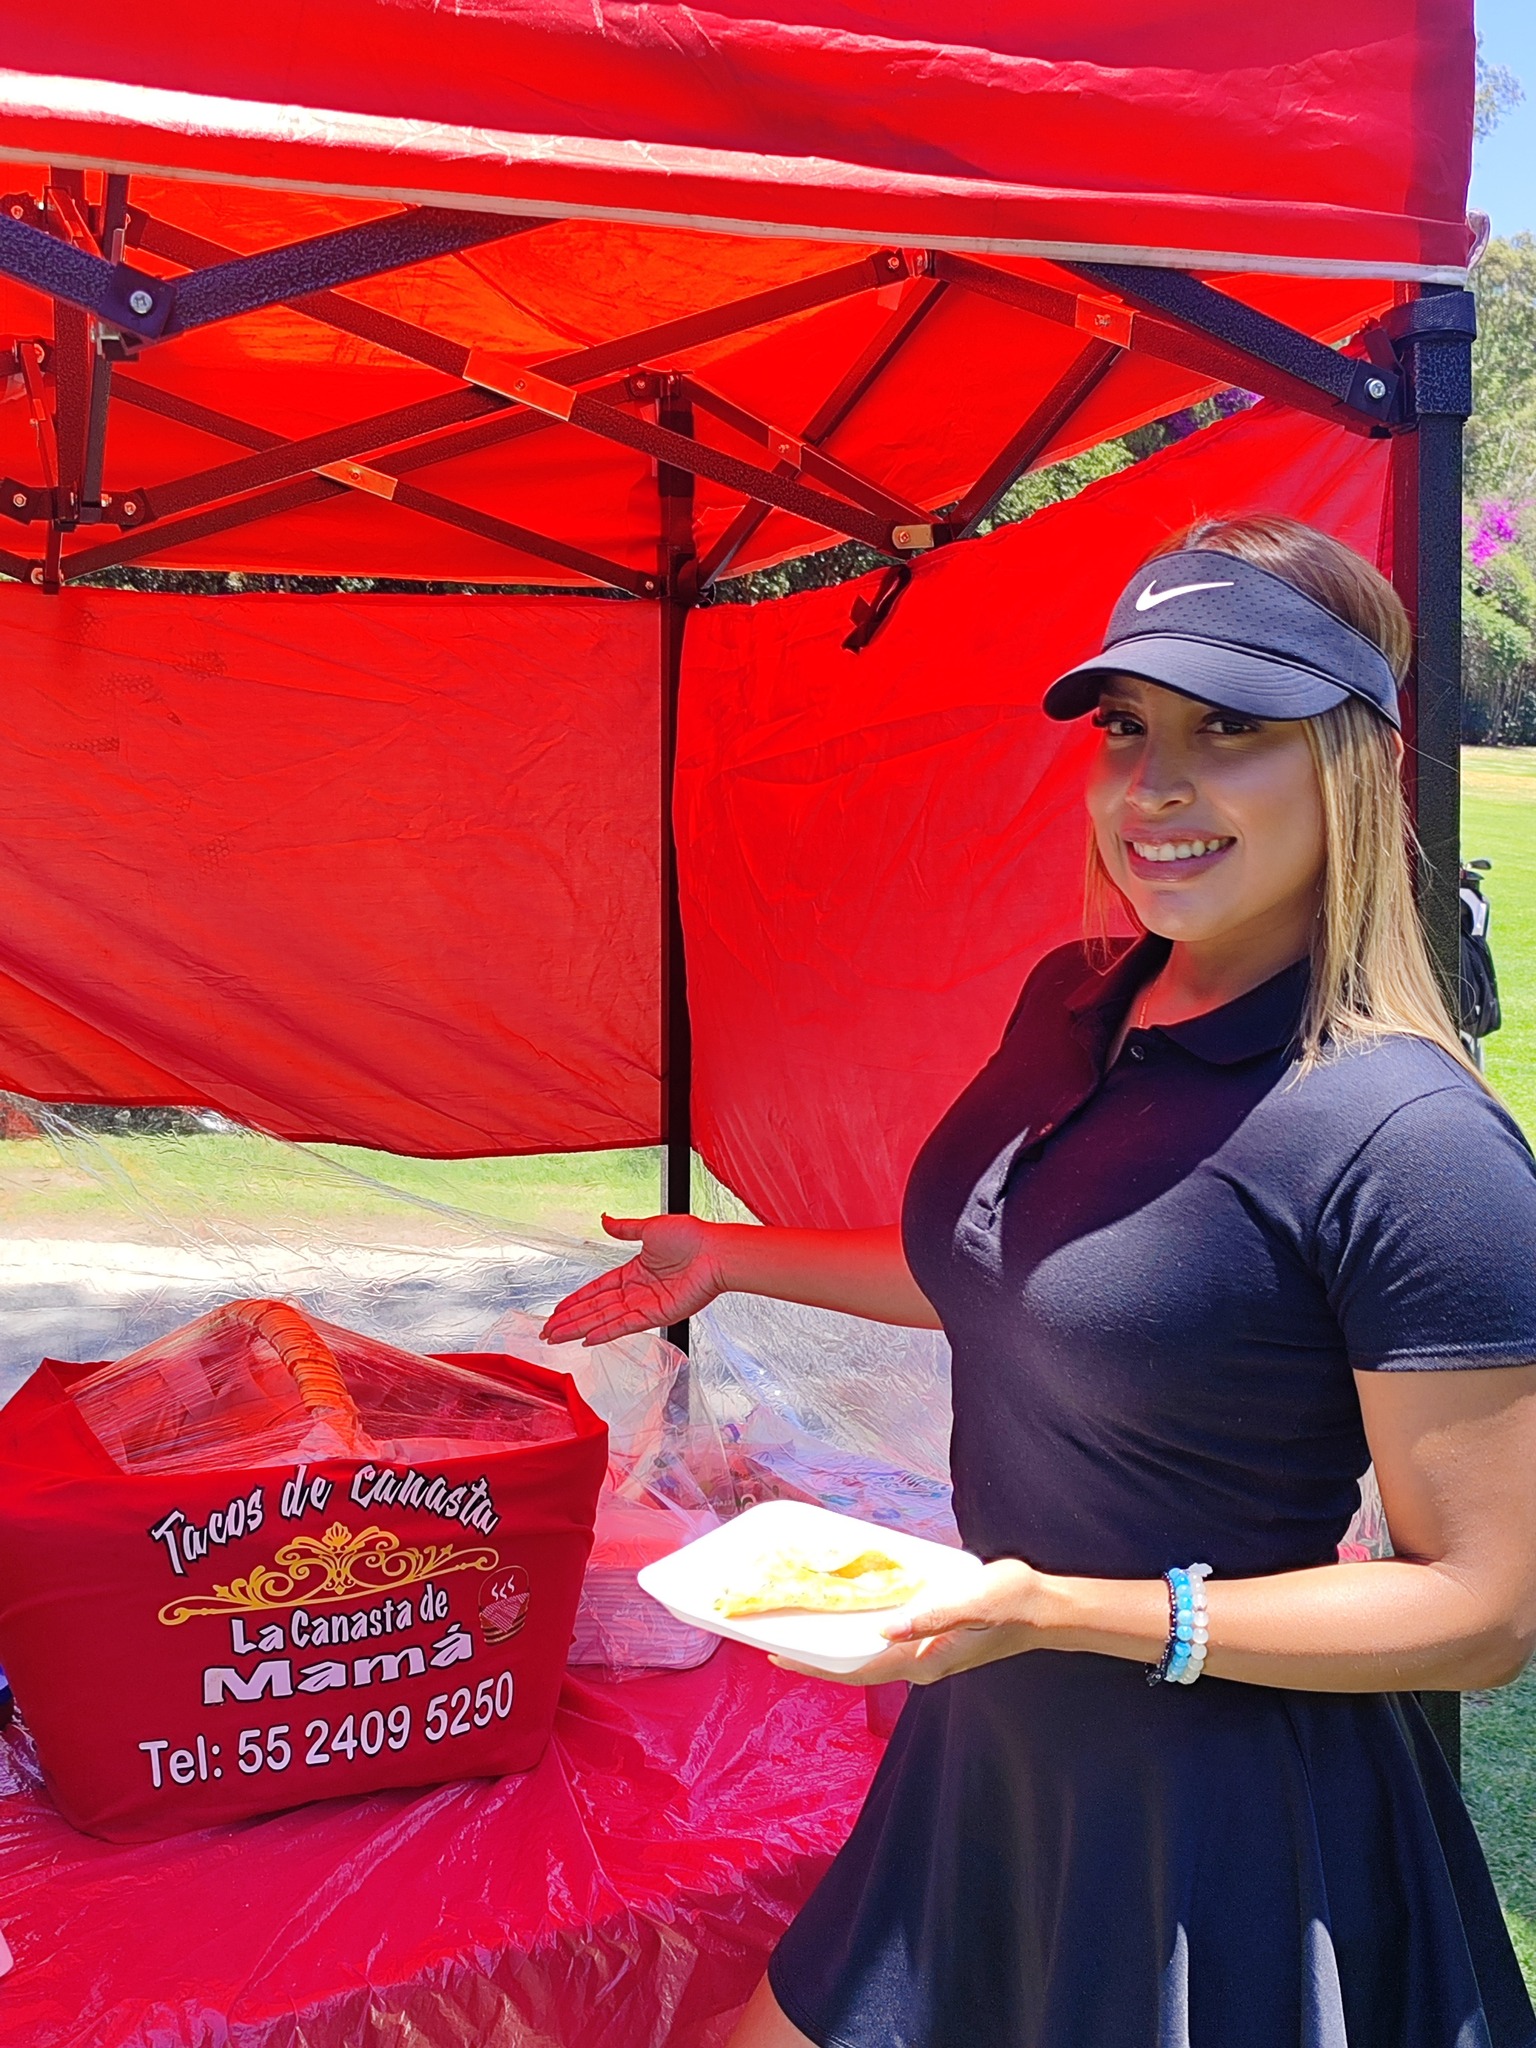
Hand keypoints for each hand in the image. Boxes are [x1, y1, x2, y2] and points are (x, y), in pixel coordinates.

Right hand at [540, 1213, 727, 1345]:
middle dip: (569, 1320)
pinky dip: (605, 1333)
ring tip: (556, 1337)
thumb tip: (604, 1219)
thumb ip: (625, 1229)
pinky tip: (586, 1339)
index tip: (557, 1310)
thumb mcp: (650, 1228)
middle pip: (595, 1308)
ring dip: (579, 1328)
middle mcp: (637, 1291)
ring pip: (604, 1319)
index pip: (597, 1289)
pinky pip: (624, 1325)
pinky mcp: (656, 1315)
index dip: (575, 1300)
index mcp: (634, 1271)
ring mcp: (645, 1305)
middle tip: (546, 1331)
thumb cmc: (691, 1237)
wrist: (715, 1252)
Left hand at [769, 1559, 1053, 1686]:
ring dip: (836, 1640)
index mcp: (922, 1661)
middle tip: (778, 1632)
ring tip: (802, 1619)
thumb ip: (931, 1616)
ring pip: (868, 1652)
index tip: (776, 1658)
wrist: (1045, 1608)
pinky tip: (848, 1606)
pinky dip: (859, 1626)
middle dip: (816, 1655)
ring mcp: (925, 1653)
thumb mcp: (973, 1603)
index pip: (856, 1671)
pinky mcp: (932, 1638)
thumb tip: (883, 1629)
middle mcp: (918, 1663)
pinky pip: (885, 1637)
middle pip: (854, 1665)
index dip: (814, 1667)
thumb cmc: (1011, 1602)